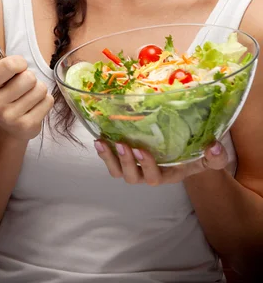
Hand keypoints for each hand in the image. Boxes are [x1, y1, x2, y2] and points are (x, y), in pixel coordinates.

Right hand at [0, 42, 53, 140]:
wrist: (9, 126)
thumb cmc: (7, 93)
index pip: (7, 65)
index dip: (19, 62)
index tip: (19, 67)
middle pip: (28, 78)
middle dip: (31, 78)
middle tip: (24, 85)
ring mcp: (9, 117)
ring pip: (40, 89)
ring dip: (39, 89)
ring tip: (29, 96)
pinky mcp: (26, 126)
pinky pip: (48, 101)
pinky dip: (45, 101)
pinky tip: (34, 106)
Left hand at [94, 139, 227, 184]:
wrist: (185, 151)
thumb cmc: (196, 156)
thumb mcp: (209, 158)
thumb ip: (216, 157)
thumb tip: (214, 146)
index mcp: (166, 176)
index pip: (154, 178)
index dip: (146, 166)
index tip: (141, 149)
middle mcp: (148, 174)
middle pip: (132, 177)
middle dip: (126, 162)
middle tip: (122, 144)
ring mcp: (135, 167)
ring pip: (117, 171)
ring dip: (108, 159)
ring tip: (102, 143)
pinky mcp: (125, 157)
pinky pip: (111, 160)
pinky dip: (103, 152)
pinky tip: (99, 138)